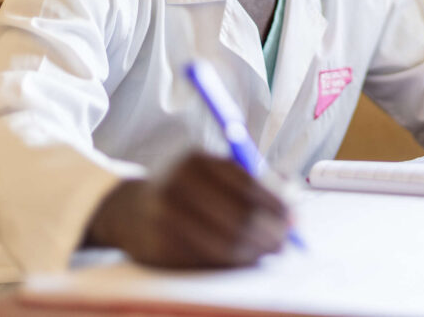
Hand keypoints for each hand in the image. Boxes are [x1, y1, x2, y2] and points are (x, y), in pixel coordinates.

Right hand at [84, 152, 290, 267]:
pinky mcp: (158, 248)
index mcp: (195, 160)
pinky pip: (205, 261)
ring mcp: (164, 219)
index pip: (246, 184)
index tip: (294, 218)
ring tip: (269, 251)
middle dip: (270, 232)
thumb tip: (294, 198)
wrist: (129, 210)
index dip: (276, 204)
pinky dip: (231, 263)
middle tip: (286, 242)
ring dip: (255, 251)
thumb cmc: (187, 189)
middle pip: (239, 216)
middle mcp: (176, 185)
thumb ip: (255, 178)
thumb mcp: (214, 171)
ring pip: (224, 243)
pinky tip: (243, 259)